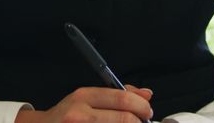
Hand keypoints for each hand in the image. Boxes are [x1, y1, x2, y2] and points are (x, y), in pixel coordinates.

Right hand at [15, 85, 153, 122]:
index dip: (141, 106)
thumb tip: (146, 94)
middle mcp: (80, 115)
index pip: (122, 98)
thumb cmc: (66, 116)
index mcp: (83, 97)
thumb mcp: (86, 99)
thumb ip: (117, 95)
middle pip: (125, 118)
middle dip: (140, 122)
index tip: (147, 111)